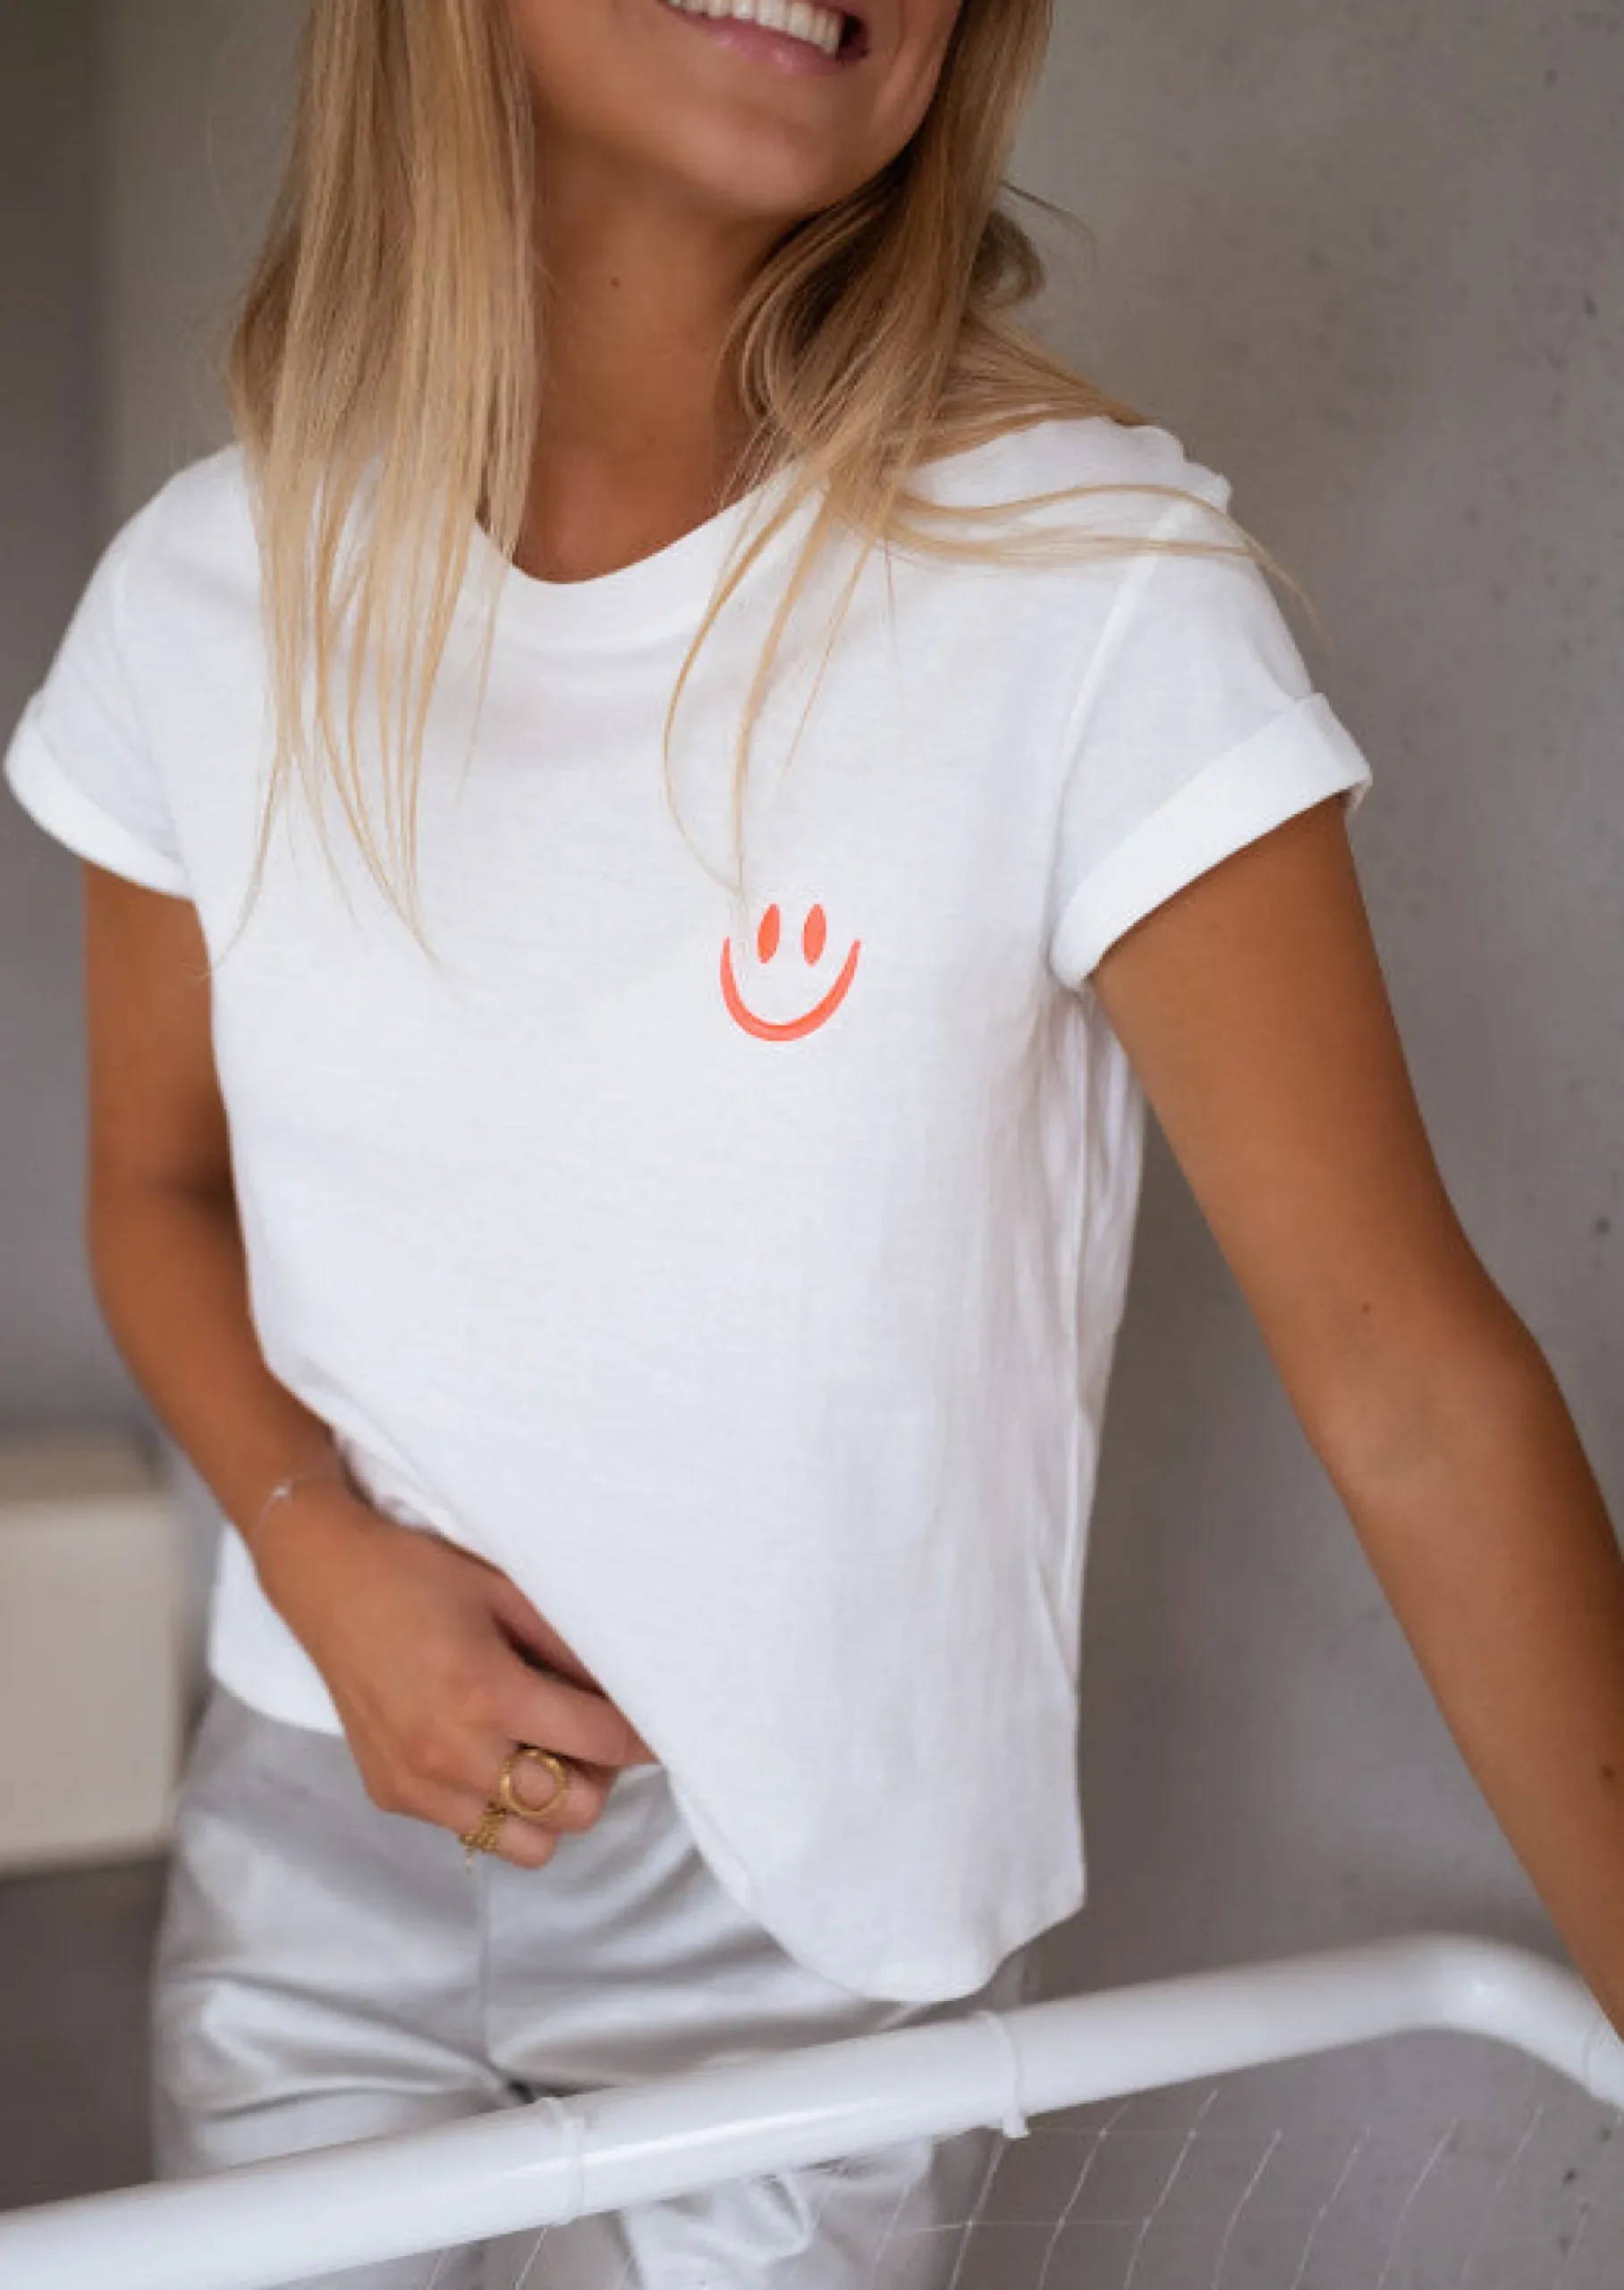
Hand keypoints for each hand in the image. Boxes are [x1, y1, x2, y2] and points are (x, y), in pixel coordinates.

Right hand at [253, 1483, 657, 1867]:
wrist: (328, 1586)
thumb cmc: (423, 1575)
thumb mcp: (509, 1592)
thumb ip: (571, 1649)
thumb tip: (631, 1693)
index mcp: (487, 1693)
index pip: (600, 1743)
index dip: (643, 1738)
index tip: (659, 1728)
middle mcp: (450, 1752)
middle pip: (574, 1811)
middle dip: (597, 1776)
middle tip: (588, 1733)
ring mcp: (417, 1784)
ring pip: (528, 1844)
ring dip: (549, 1805)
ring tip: (539, 1751)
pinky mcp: (392, 1796)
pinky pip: (473, 1830)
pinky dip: (496, 1804)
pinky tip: (486, 1750)